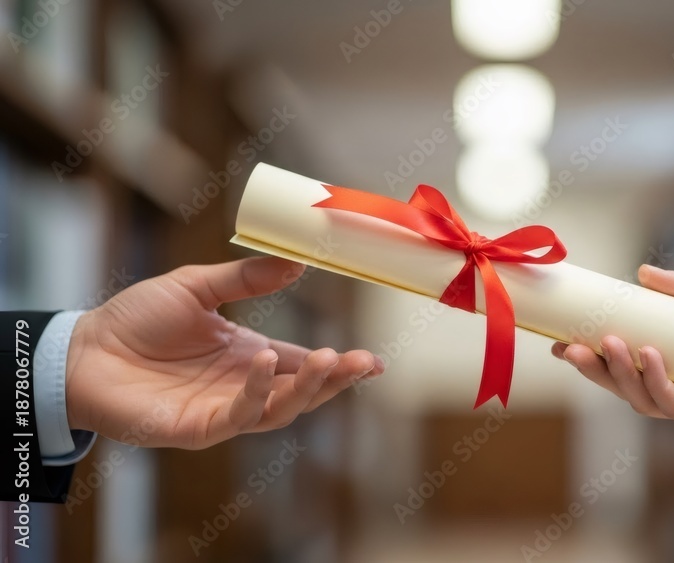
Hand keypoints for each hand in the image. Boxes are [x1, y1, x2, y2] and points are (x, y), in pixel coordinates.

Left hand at [65, 257, 383, 448]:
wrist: (82, 348)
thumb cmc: (137, 319)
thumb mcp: (197, 286)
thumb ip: (246, 279)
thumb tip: (298, 262)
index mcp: (249, 356)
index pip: (304, 364)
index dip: (341, 366)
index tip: (376, 362)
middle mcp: (244, 386)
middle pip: (303, 393)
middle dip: (337, 381)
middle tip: (364, 363)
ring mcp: (223, 410)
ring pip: (280, 410)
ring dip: (307, 389)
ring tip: (329, 360)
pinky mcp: (197, 427)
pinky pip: (238, 416)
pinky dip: (257, 393)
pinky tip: (266, 364)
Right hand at [553, 265, 673, 458]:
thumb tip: (642, 274)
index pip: (631, 352)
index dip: (596, 346)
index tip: (565, 334)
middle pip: (628, 380)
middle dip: (595, 367)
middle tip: (570, 347)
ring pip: (644, 397)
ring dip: (620, 374)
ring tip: (607, 344)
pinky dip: (658, 384)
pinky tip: (651, 358)